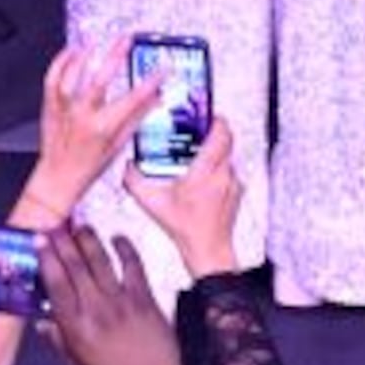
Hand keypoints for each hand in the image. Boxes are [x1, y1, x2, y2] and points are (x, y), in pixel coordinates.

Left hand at [13, 40, 160, 224]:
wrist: (58, 178)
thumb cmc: (88, 166)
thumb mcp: (118, 145)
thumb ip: (137, 118)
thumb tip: (155, 100)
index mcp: (103, 127)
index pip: (133, 98)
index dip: (151, 82)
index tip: (161, 69)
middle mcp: (83, 116)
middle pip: (101, 78)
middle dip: (116, 55)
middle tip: (126, 40)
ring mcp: (65, 109)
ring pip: (72, 75)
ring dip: (84, 56)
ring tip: (95, 43)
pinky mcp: (50, 106)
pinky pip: (52, 79)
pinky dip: (60, 63)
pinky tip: (70, 52)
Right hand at [41, 226, 191, 364]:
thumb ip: (58, 339)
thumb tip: (41, 319)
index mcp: (75, 329)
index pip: (56, 285)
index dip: (47, 259)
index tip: (40, 239)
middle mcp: (96, 311)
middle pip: (76, 268)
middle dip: (64, 242)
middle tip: (56, 223)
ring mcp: (123, 303)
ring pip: (102, 262)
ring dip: (89, 240)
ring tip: (80, 223)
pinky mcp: (146, 300)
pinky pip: (134, 267)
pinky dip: (125, 249)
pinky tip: (118, 236)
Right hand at [124, 115, 243, 280]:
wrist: (207, 250)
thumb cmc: (185, 229)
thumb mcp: (153, 204)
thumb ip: (135, 182)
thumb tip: (127, 167)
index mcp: (205, 171)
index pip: (220, 134)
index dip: (216, 120)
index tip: (207, 114)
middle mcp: (223, 174)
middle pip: (227, 141)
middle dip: (215, 132)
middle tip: (201, 128)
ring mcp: (232, 183)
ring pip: (228, 157)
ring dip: (216, 152)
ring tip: (199, 154)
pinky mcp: (236, 193)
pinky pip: (229, 172)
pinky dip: (219, 169)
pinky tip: (204, 178)